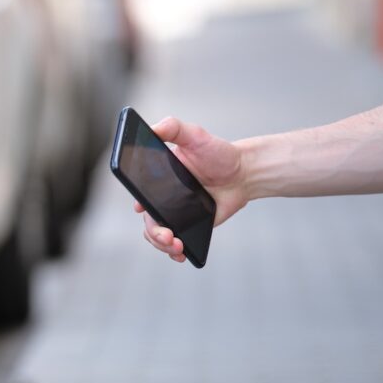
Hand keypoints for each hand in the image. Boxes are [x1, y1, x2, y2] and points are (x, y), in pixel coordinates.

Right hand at [133, 117, 248, 261]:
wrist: (243, 174)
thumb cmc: (218, 153)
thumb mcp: (196, 135)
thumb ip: (173, 128)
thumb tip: (152, 128)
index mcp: (157, 177)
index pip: (138, 193)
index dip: (138, 204)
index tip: (143, 210)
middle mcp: (162, 197)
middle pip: (148, 220)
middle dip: (154, 233)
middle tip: (169, 236)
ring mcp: (175, 213)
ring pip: (157, 236)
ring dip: (162, 245)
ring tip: (177, 247)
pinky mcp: (189, 226)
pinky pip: (175, 243)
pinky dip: (174, 252)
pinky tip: (182, 254)